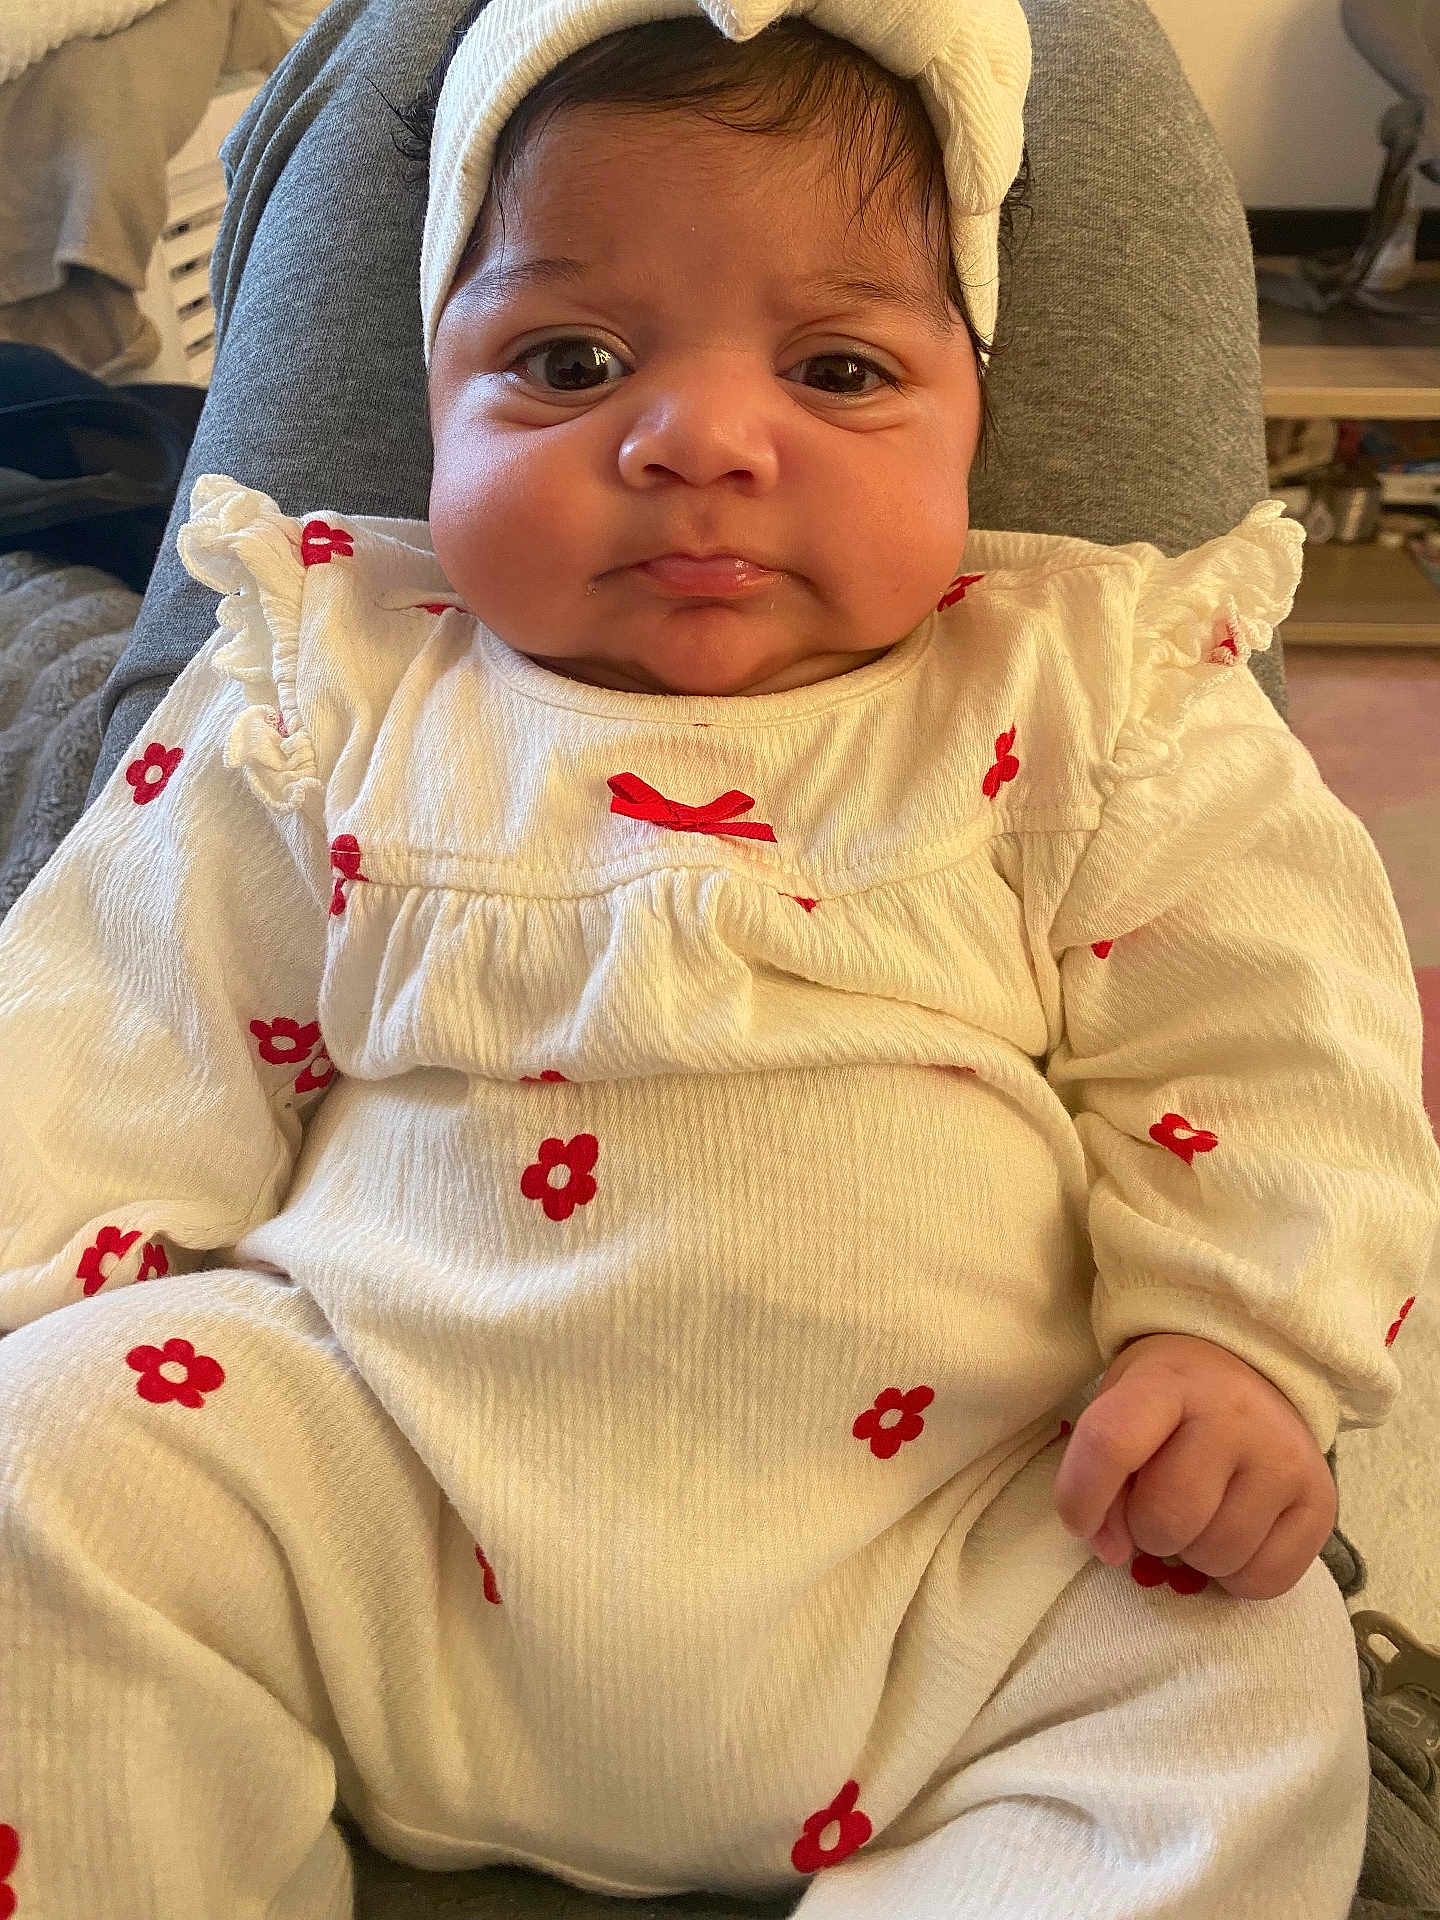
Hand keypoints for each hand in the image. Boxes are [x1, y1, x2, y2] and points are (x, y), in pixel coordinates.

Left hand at [1051, 1332, 1337, 1599]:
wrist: (1251, 1372)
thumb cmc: (1170, 1400)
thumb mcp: (1120, 1409)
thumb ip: (1101, 1477)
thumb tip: (1113, 1552)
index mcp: (1168, 1383)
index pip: (1112, 1442)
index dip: (1081, 1495)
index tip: (1078, 1520)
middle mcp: (1235, 1415)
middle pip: (1169, 1516)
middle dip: (1146, 1531)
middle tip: (1155, 1509)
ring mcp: (1285, 1458)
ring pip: (1217, 1556)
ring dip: (1191, 1554)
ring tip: (1199, 1514)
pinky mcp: (1321, 1501)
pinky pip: (1264, 1580)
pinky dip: (1235, 1577)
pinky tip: (1232, 1536)